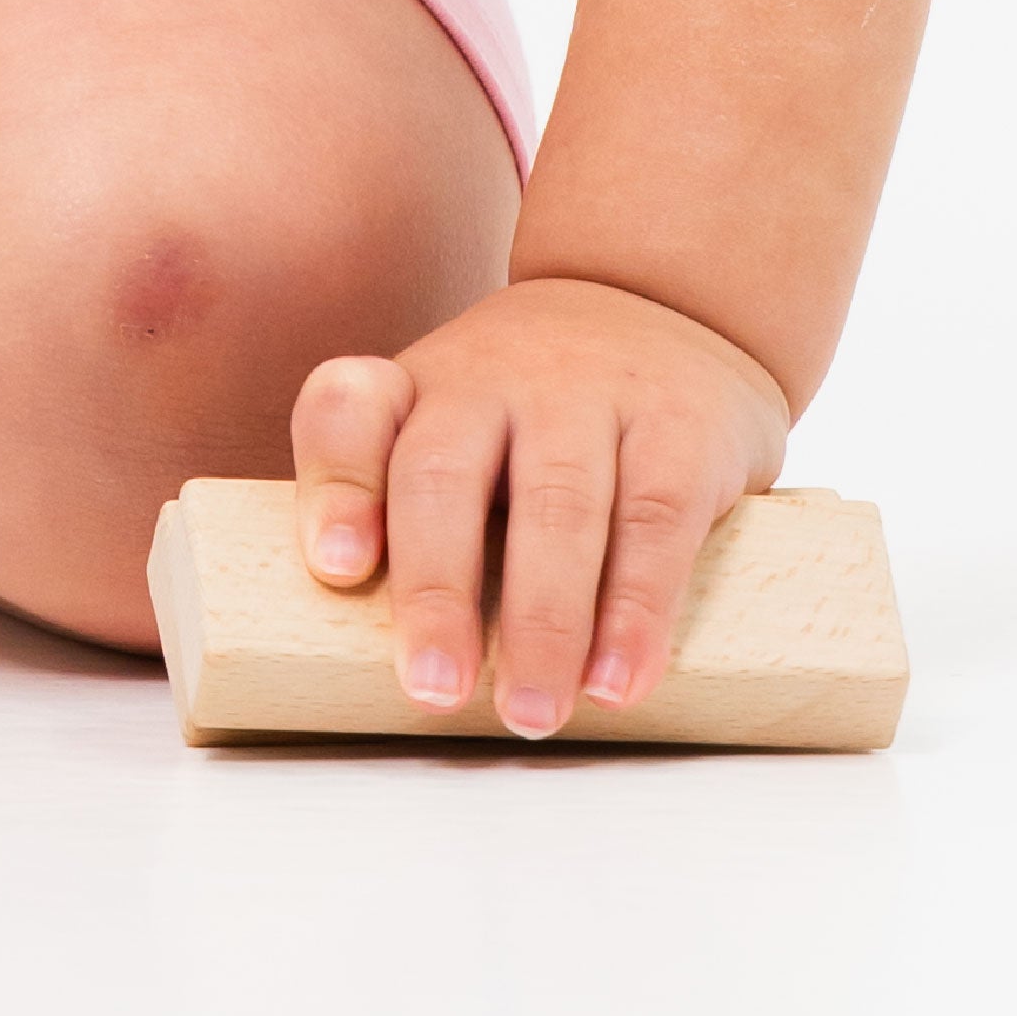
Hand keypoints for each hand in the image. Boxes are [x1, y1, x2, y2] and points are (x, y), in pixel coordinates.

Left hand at [289, 276, 793, 737]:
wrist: (657, 303)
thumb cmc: (532, 410)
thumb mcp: (456, 427)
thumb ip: (413, 514)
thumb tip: (380, 655)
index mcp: (418, 386)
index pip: (348, 411)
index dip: (337, 488)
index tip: (337, 569)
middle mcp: (489, 378)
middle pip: (444, 475)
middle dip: (436, 591)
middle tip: (435, 689)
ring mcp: (586, 394)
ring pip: (556, 506)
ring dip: (542, 621)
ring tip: (532, 712)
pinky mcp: (679, 428)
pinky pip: (655, 521)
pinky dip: (637, 611)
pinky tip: (618, 680)